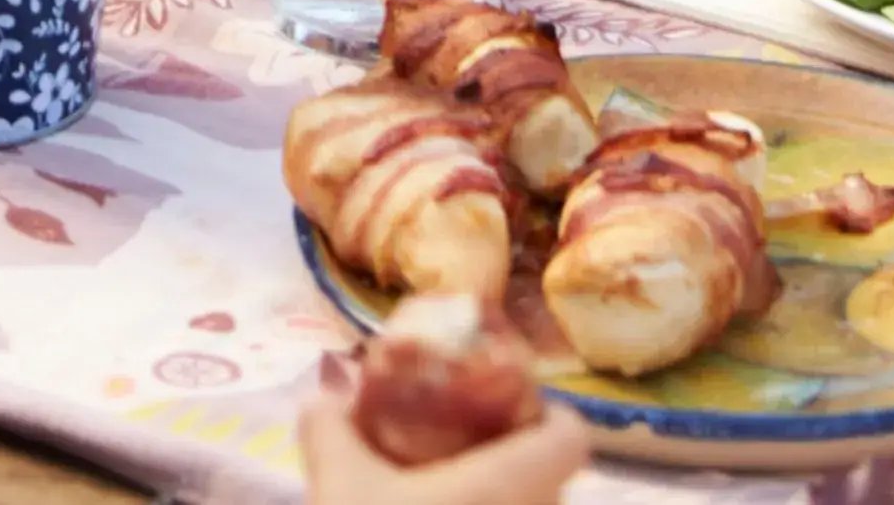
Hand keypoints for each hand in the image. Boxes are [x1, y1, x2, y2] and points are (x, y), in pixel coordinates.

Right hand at [295, 375, 586, 503]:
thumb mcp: (336, 484)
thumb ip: (329, 427)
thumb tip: (322, 398)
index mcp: (512, 482)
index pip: (571, 435)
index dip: (545, 416)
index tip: (505, 411)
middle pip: (552, 484)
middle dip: (513, 467)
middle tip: (461, 458)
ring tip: (448, 503)